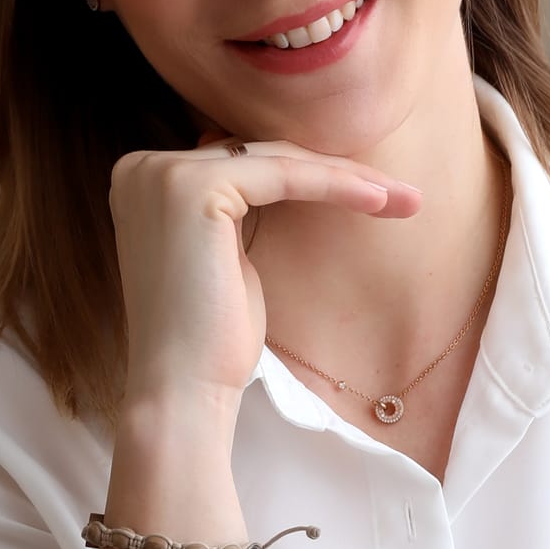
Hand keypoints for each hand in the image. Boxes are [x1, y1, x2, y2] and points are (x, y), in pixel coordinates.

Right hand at [107, 130, 418, 406]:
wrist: (183, 392)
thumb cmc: (212, 342)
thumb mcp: (225, 258)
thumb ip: (237, 212)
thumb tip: (276, 173)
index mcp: (143, 180)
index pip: (241, 163)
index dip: (310, 175)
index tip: (371, 194)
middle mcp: (142, 168)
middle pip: (259, 155)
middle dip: (335, 171)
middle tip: (402, 196)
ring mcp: (162, 174)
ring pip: (277, 159)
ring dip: (348, 176)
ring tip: (407, 200)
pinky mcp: (191, 187)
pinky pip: (284, 175)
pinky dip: (336, 185)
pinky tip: (381, 201)